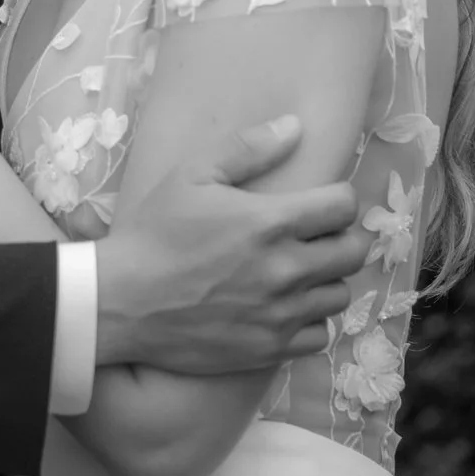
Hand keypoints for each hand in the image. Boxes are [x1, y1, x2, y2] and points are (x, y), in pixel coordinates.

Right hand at [92, 116, 378, 373]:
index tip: (322, 202)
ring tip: (301, 272)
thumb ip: (247, 148)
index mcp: (271, 222)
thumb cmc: (155, 234)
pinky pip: (319, 336)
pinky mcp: (270, 349)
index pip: (344, 206)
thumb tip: (295, 126)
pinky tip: (287, 308)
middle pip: (353, 252)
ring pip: (338, 294)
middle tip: (319, 235)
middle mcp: (286, 270)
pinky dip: (311, 321)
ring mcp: (280, 314)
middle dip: (342, 237)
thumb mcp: (192, 175)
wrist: (122, 302)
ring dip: (327, 279)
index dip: (338, 198)